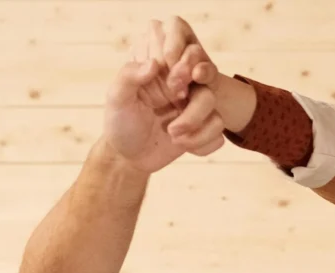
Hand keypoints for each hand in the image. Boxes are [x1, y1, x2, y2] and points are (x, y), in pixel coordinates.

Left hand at [103, 17, 224, 171]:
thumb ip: (129, 75)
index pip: (188, 54)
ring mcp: (195, 108)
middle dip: (193, 109)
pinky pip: (218, 135)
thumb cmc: (119, 123)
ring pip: (216, 113)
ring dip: (195, 128)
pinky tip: (183, 147)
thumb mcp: (116, 97)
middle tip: (173, 122)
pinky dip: (201, 144)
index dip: (185, 65)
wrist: (128, 157)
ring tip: (173, 136)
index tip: (172, 83)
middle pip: (208, 86)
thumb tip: (154, 63)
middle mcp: (183, 86)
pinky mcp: (203, 130)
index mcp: (163, 71)